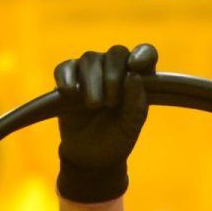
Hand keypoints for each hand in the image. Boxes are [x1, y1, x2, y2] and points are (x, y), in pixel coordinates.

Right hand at [53, 43, 157, 201]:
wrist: (91, 157)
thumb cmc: (117, 138)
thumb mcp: (131, 126)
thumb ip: (136, 103)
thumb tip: (133, 75)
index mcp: (137, 78)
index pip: (146, 53)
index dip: (142, 55)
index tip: (135, 67)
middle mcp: (115, 69)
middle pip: (116, 53)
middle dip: (113, 75)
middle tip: (110, 103)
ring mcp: (90, 71)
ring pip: (90, 58)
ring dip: (92, 81)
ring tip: (93, 105)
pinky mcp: (68, 79)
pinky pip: (65, 68)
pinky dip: (67, 78)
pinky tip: (69, 93)